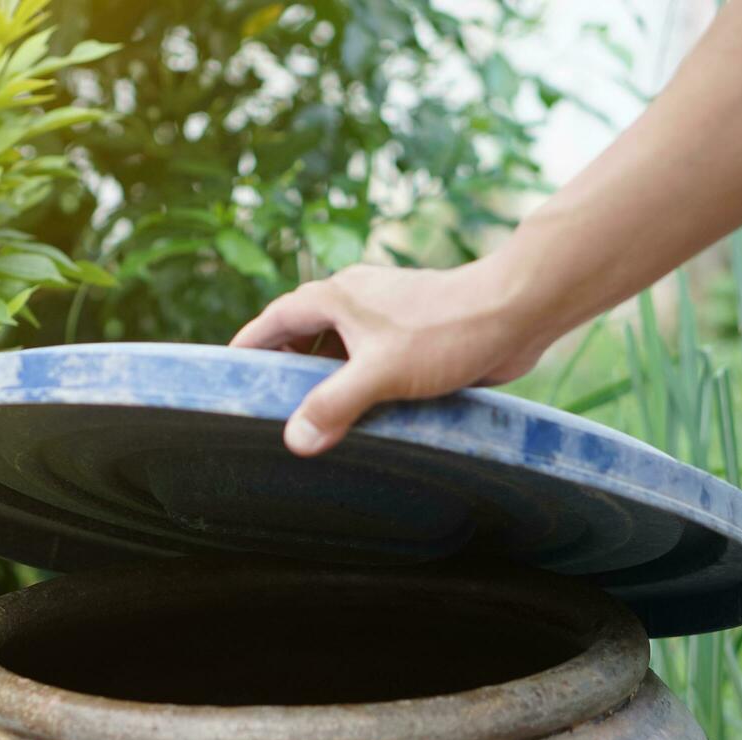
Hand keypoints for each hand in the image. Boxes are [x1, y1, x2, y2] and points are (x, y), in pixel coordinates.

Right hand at [229, 259, 556, 455]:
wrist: (515, 312)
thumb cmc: (447, 332)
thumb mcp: (380, 372)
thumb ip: (334, 405)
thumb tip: (295, 440)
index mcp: (336, 297)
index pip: (274, 321)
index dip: (248, 347)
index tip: (226, 375)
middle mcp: (355, 300)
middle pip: (302, 333)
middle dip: (283, 368)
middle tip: (267, 408)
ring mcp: (385, 315)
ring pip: (337, 347)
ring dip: (323, 378)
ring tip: (311, 418)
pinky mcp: (412, 333)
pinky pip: (368, 358)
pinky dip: (356, 381)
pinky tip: (361, 413)